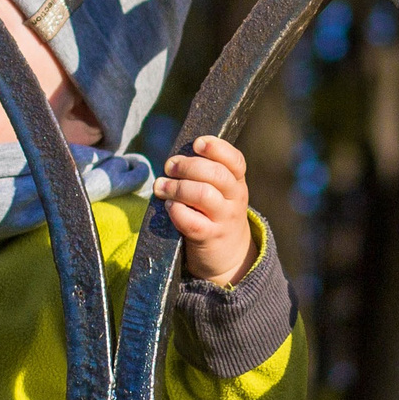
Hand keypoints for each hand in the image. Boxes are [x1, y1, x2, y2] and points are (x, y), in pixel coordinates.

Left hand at [157, 136, 254, 286]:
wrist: (230, 257)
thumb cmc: (216, 215)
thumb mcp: (222, 193)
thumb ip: (206, 174)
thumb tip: (176, 158)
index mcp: (237, 183)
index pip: (234, 160)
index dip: (216, 148)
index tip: (197, 143)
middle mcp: (235, 199)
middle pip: (215, 174)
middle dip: (188, 166)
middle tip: (169, 167)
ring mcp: (224, 219)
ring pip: (203, 194)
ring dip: (177, 187)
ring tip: (161, 186)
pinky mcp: (210, 237)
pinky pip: (192, 221)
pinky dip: (177, 211)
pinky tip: (169, 206)